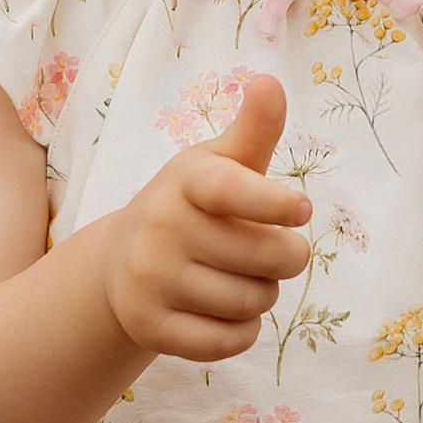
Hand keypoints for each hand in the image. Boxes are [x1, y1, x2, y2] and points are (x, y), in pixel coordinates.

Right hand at [100, 73, 311, 362]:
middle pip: (265, 257)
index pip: (233, 190)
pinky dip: (243, 332)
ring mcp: (150, 279)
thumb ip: (253, 131)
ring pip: (251, 302)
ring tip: (244, 278)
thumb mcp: (218, 165)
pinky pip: (227, 342)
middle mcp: (161, 227)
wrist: (120, 263)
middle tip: (274, 252)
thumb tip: (270, 81)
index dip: (275, 202)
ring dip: (264, 295)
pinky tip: (230, 313)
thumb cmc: (190, 206)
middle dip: (286, 258)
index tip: (303, 208)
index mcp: (185, 181)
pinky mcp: (149, 326)